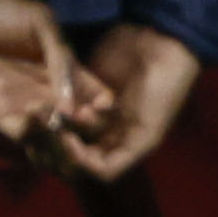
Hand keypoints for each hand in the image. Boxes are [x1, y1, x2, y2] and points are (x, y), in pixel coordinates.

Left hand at [0, 0, 90, 166]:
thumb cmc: (1, 10)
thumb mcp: (41, 22)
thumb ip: (61, 55)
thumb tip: (72, 99)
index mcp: (69, 72)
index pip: (98, 99)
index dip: (106, 108)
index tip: (105, 106)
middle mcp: (52, 94)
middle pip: (80, 125)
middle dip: (87, 128)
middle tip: (80, 117)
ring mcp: (26, 106)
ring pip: (53, 136)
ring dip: (59, 135)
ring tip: (56, 118)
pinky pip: (21, 134)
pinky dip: (31, 134)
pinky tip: (31, 118)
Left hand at [60, 26, 205, 182]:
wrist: (162, 44)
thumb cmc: (163, 91)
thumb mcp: (149, 132)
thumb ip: (121, 159)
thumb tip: (87, 173)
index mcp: (127, 144)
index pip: (96, 166)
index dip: (79, 160)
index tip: (68, 141)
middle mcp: (111, 129)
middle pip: (78, 147)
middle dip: (64, 141)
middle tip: (54, 127)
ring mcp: (96, 106)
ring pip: (68, 124)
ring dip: (61, 119)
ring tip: (60, 105)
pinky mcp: (86, 83)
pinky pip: (66, 98)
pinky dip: (61, 99)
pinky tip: (60, 93)